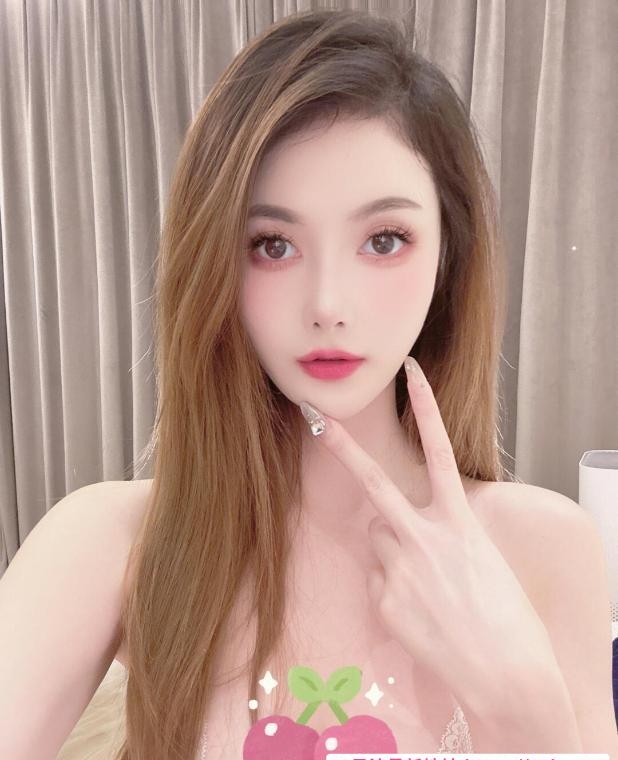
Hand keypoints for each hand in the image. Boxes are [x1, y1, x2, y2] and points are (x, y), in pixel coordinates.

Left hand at [298, 357, 560, 711]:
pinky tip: (419, 612)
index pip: (440, 451)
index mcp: (460, 522)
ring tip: (424, 582)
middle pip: (375, 483)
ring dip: (390, 548)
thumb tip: (412, 534)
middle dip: (343, 448)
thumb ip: (447, 536)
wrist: (508, 676)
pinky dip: (391, 589)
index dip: (425, 408)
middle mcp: (426, 536)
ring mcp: (401, 567)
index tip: (412, 373)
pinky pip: (377, 579)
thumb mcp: (485, 561)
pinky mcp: (384, 599)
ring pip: (377, 538)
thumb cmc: (509, 620)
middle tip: (317, 419)